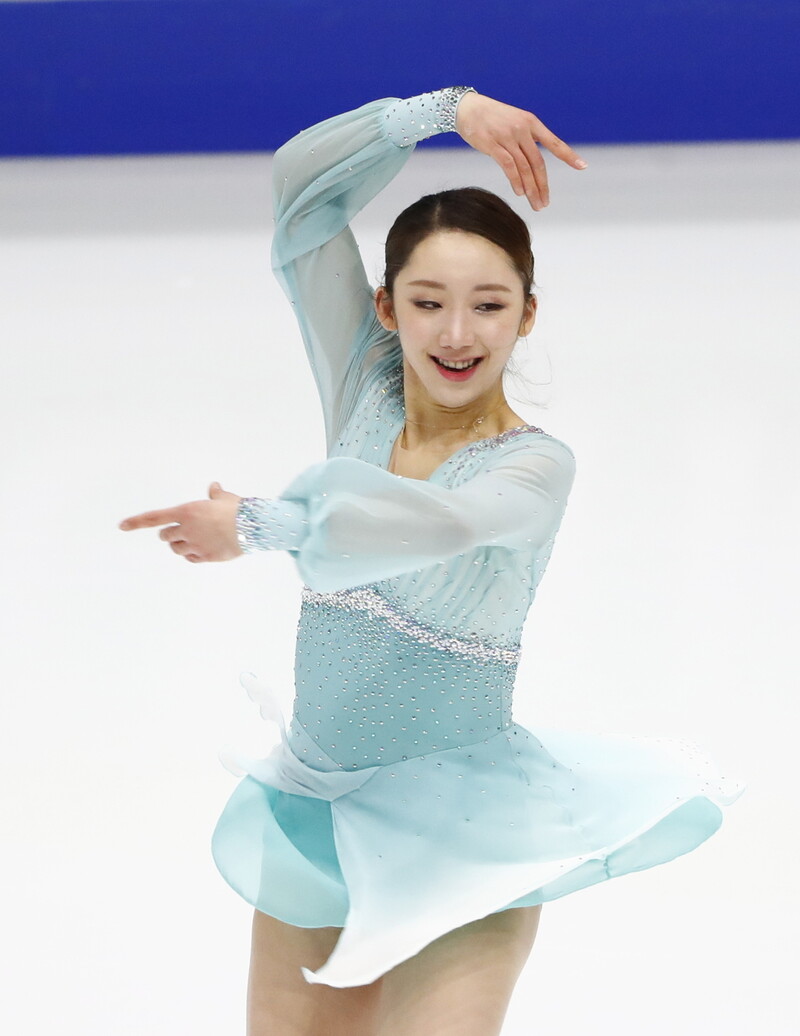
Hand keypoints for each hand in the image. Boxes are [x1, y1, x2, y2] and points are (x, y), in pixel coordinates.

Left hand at [119, 482, 242, 562]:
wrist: (254, 527)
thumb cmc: (239, 509)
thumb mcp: (225, 498)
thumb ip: (215, 494)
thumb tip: (214, 487)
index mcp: (187, 511)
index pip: (154, 517)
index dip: (136, 522)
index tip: (122, 526)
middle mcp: (187, 529)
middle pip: (165, 536)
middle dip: (170, 534)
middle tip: (180, 531)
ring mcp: (195, 544)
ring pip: (177, 549)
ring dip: (180, 545)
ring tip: (192, 540)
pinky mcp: (206, 557)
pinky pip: (191, 559)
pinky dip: (192, 555)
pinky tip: (200, 550)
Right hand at [455, 92, 586, 210]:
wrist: (466, 108)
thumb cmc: (490, 117)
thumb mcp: (513, 122)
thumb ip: (525, 139)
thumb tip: (532, 164)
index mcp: (531, 122)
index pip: (553, 142)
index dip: (568, 155)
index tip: (582, 166)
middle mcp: (522, 129)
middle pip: (538, 162)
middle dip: (543, 185)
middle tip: (545, 203)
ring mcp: (508, 136)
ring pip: (525, 167)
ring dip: (531, 189)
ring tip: (535, 203)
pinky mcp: (493, 144)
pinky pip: (508, 166)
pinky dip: (516, 181)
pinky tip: (520, 192)